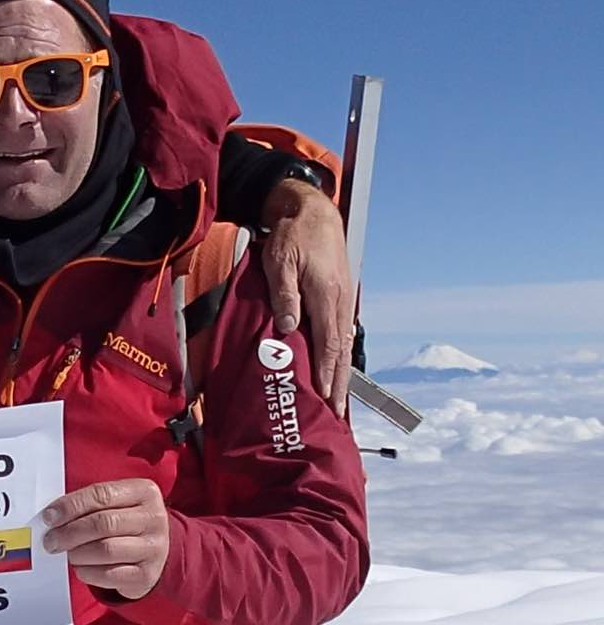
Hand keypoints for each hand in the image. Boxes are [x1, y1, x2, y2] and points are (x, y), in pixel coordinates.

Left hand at [42, 479, 168, 599]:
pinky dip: (88, 572)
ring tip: (67, 553)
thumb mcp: (117, 503)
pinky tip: (81, 568)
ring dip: (78, 553)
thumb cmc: (125, 522)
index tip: (49, 517)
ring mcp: (154, 548)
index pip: (101, 494)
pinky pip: (110, 574)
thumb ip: (90, 504)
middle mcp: (154, 518)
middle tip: (51, 541)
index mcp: (144, 492)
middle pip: (103, 523)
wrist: (154, 552)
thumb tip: (52, 516)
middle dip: (70, 532)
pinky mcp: (147, 575)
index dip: (71, 505)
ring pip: (106, 550)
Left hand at [260, 179, 354, 416]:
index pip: (327, 342)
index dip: (326, 371)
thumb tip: (288, 327)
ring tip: (338, 399)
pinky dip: (341, 353)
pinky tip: (337, 367)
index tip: (324, 396)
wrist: (312, 211)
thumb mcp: (280, 261)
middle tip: (337, 413)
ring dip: (342, 372)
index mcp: (326, 295)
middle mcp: (340, 300)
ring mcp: (343, 298)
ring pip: (344, 342)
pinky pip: (342, 331)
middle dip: (339, 382)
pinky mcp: (340, 295)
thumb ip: (285, 295)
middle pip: (341, 350)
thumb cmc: (292, 235)